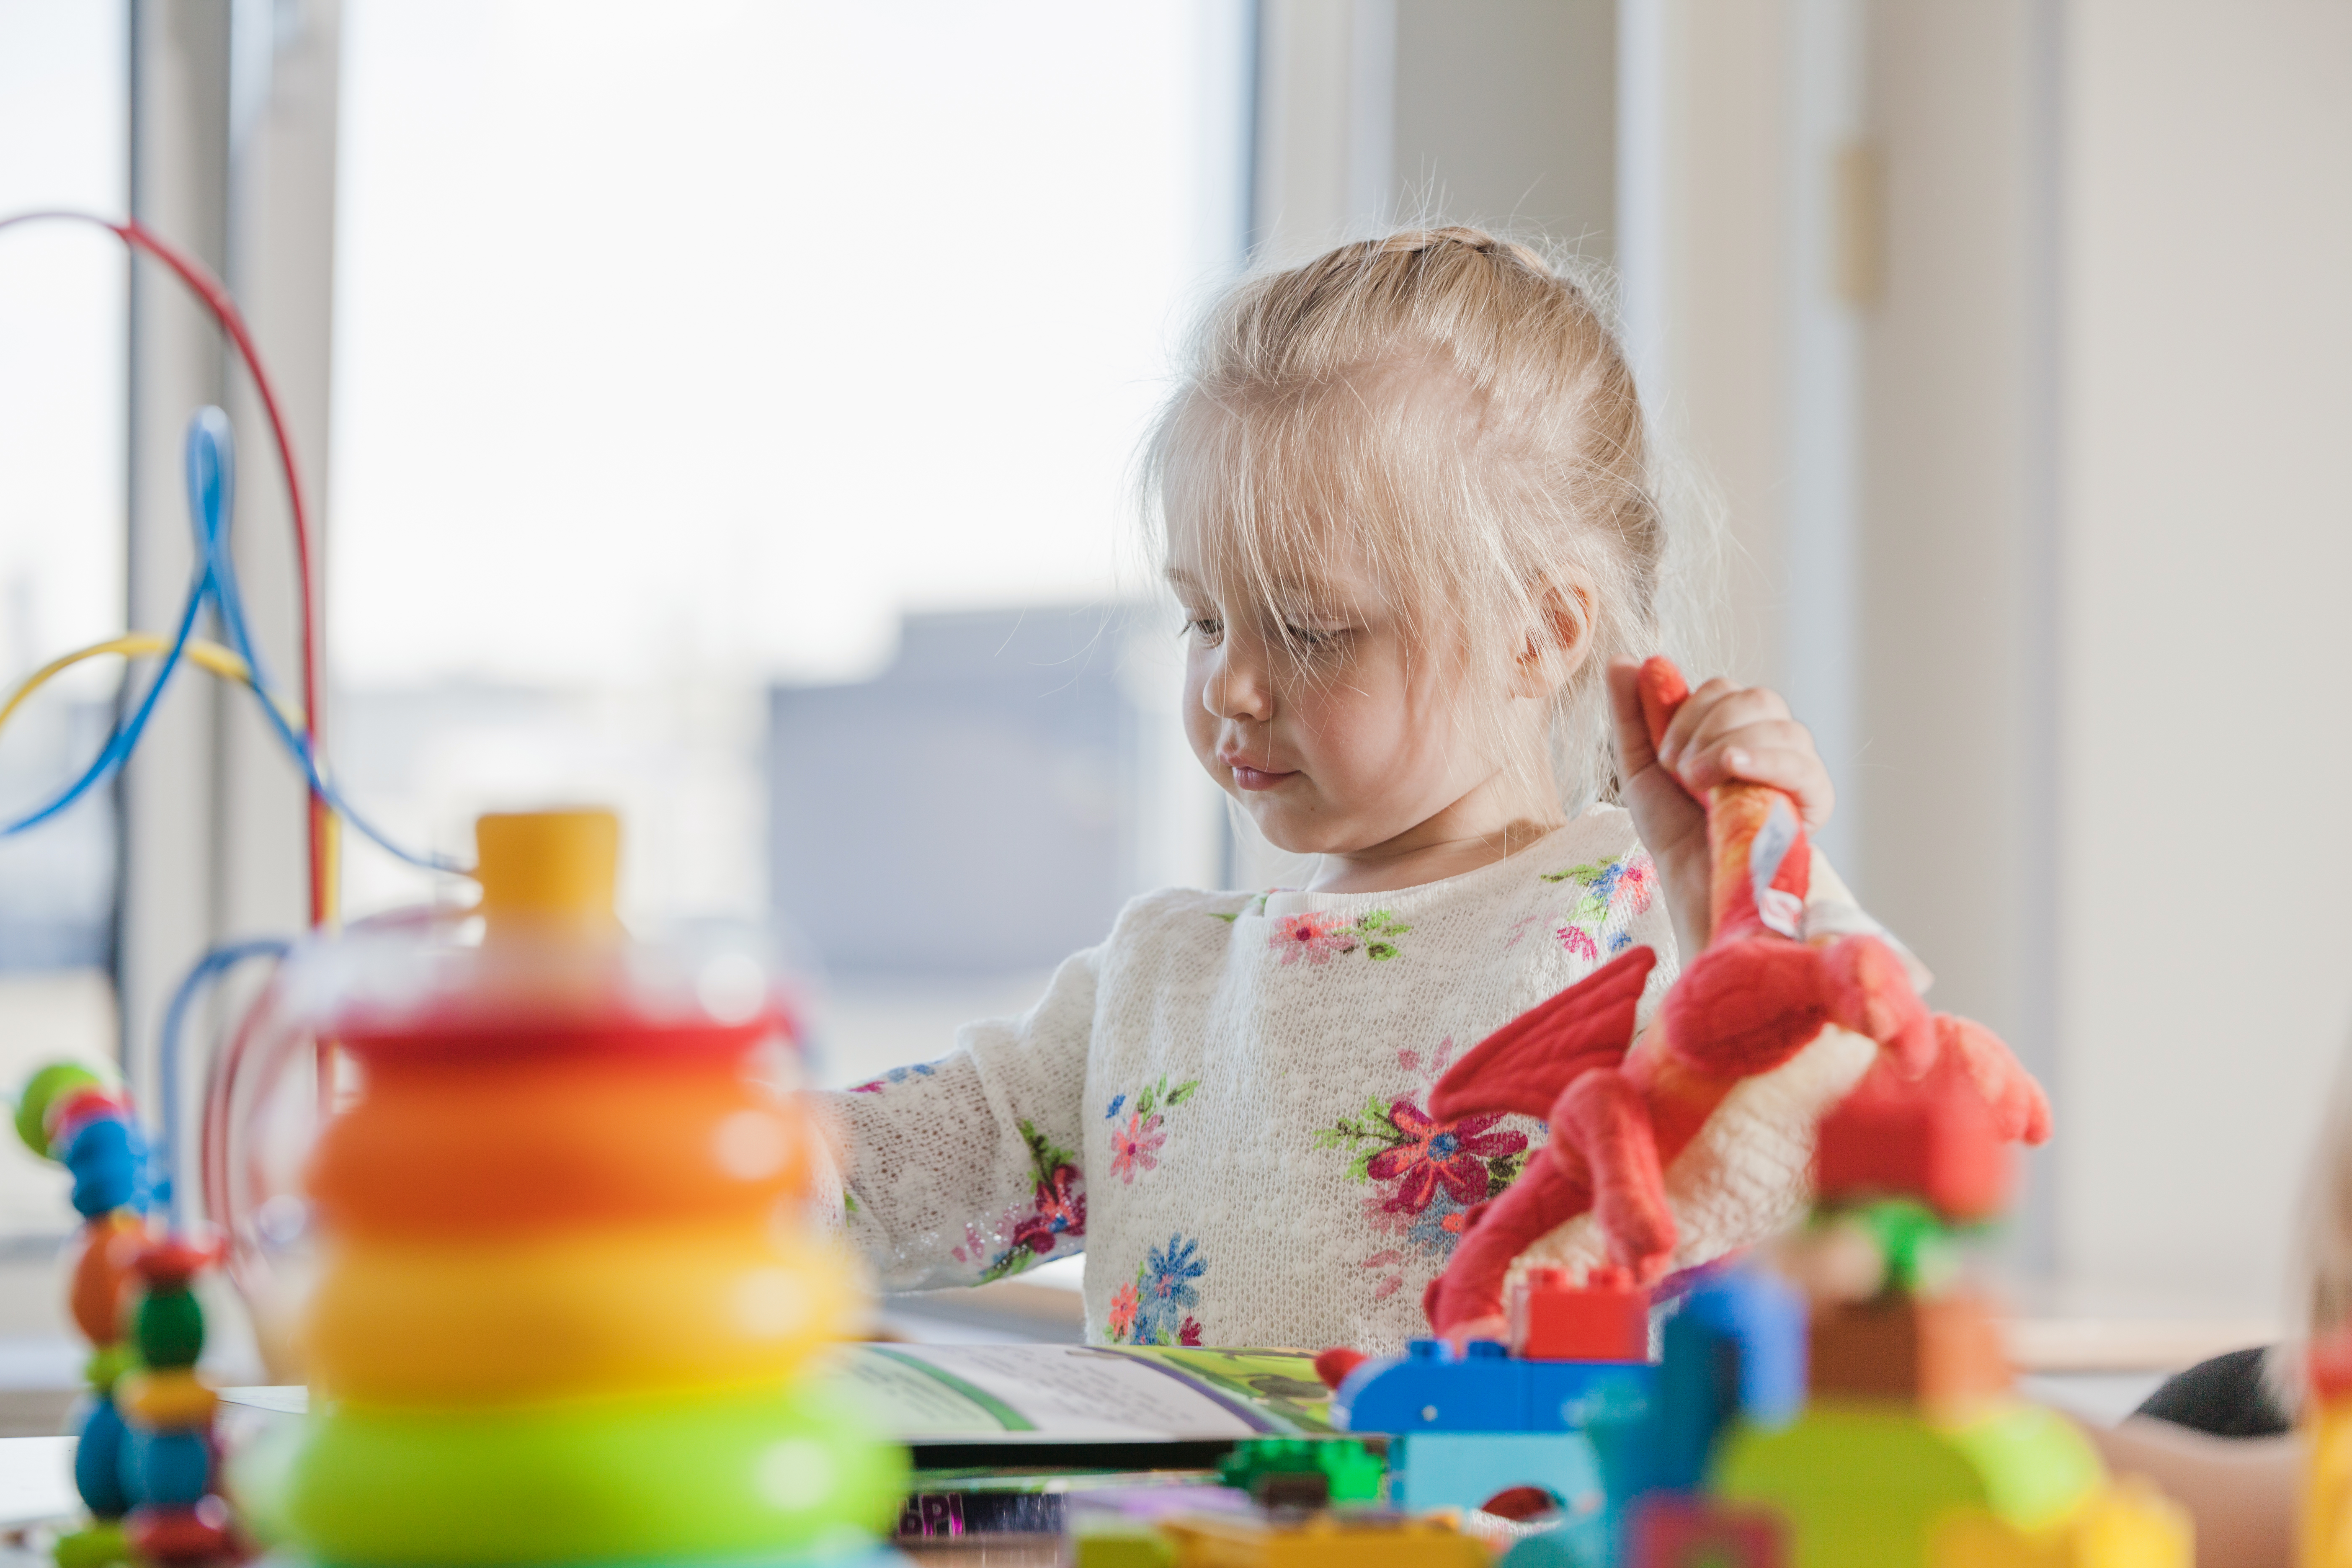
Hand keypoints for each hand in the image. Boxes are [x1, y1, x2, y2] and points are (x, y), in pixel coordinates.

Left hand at [1605, 661, 1834, 956]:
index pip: (1725, 689)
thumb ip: (1632, 714)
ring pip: (1780, 723)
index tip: (1667, 756)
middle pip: (1756, 697)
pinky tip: (1735, 768)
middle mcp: (1773, 745)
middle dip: (1707, 726)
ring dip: (1728, 745)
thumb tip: (1621, 660)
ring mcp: (1796, 771)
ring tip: (1700, 783)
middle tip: (1682, 771)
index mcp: (1737, 732)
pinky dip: (1764, 758)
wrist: (1695, 887)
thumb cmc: (1673, 831)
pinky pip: (1803, 763)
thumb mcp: (1641, 767)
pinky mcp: (1814, 801)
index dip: (1689, 711)